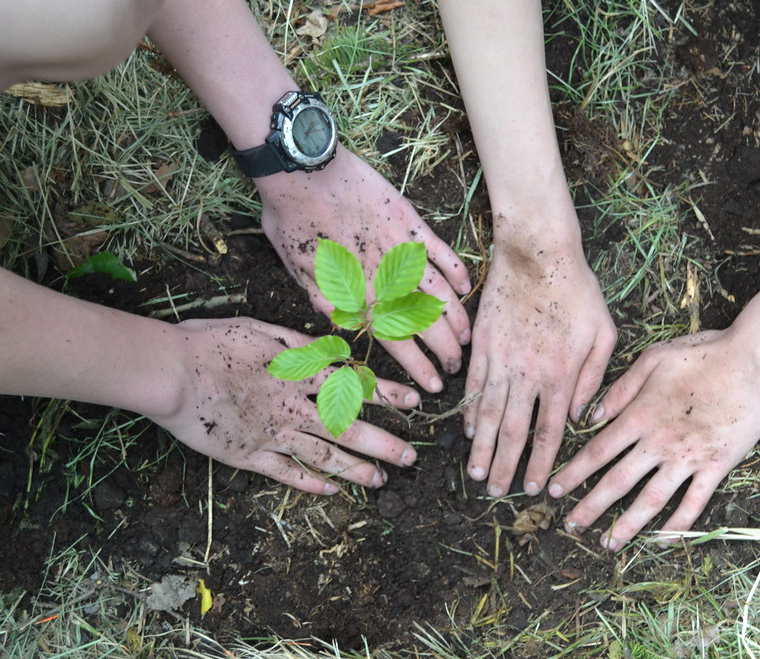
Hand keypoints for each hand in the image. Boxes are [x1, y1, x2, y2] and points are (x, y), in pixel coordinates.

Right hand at [147, 317, 421, 493]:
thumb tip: (333, 348)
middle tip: (410, 459)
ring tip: (381, 482)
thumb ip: (299, 342)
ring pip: (323, 456)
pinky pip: (285, 473)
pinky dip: (309, 483)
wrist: (170, 372)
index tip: (414, 402)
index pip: (353, 384)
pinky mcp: (248, 456)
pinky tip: (331, 491)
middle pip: (346, 428)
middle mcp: (292, 407)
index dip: (386, 394)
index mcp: (297, 373)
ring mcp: (271, 434)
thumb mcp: (260, 329)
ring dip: (354, 470)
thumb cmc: (211, 342)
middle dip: (383, 444)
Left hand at [255, 147, 471, 392]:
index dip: (418, 368)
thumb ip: (326, 303)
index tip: (432, 387)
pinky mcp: (410, 222)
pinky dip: (457, 271)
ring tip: (468, 339)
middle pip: (425, 323)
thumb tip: (346, 332)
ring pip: (440, 293)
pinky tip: (466, 289)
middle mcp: (385, 278)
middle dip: (446, 351)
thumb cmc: (292, 220)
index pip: (396, 343)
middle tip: (457, 368)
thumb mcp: (299, 272)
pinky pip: (441, 252)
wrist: (301, 169)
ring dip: (457, 319)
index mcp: (357, 295)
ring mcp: (402, 249)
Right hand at [464, 245, 616, 497]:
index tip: (535, 488)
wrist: (538, 252)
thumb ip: (595, 377)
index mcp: (563, 374)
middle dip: (506, 466)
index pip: (550, 431)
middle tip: (497, 492)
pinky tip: (470, 431)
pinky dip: (472, 412)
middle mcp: (529, 374)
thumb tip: (581, 414)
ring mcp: (502, 360)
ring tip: (477, 473)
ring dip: (483, 448)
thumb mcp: (604, 333)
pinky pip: (475, 386)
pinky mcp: (483, 344)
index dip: (541, 463)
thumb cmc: (578, 289)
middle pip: (515, 431)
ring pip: (490, 414)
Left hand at [548, 328, 759, 549]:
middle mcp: (659, 442)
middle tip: (570, 526)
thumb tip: (593, 416)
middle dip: (590, 507)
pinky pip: (694, 503)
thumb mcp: (654, 358)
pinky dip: (678, 525)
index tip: (555, 490)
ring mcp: (688, 457)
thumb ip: (621, 389)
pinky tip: (663, 540)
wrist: (756, 361)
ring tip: (608, 544)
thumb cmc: (704, 353)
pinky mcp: (717, 466)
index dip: (572, 474)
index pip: (596, 451)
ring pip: (650, 499)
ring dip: (627, 525)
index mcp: (640, 415)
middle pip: (616, 481)